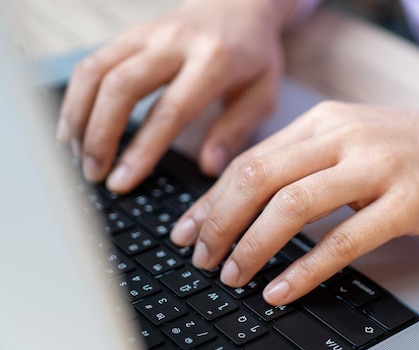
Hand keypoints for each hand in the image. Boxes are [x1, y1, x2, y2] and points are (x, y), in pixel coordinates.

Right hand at [56, 0, 297, 193]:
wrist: (240, 5)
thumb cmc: (255, 55)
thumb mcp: (263, 94)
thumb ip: (236, 130)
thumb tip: (209, 167)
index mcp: (215, 61)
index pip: (170, 111)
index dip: (141, 150)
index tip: (122, 182)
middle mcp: (176, 42)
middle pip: (121, 87)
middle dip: (100, 136)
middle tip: (94, 174)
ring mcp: (148, 33)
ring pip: (96, 71)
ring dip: (79, 117)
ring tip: (78, 155)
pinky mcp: (130, 33)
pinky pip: (92, 63)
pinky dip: (77, 97)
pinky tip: (75, 127)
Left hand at [171, 102, 418, 304]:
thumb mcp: (356, 140)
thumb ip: (308, 160)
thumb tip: (254, 197)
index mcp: (326, 122)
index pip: (251, 160)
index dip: (211, 199)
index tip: (187, 230)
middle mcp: (345, 138)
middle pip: (260, 178)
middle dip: (219, 223)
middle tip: (201, 258)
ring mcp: (376, 168)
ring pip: (293, 206)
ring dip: (253, 246)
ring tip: (233, 276)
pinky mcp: (405, 203)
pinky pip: (343, 240)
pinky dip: (305, 268)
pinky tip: (282, 289)